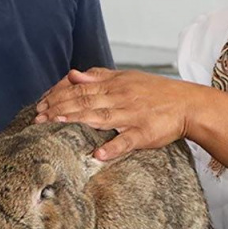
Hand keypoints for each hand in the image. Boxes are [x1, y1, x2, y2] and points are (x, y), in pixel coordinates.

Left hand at [35, 68, 195, 160]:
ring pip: (101, 117)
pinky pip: (128, 141)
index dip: (59, 94)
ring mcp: (133, 116)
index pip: (81, 88)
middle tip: (38, 117)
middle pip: (85, 101)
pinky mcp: (146, 133)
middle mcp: (121, 97)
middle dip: (59, 107)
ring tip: (56, 124)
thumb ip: (99, 77)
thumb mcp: (127, 78)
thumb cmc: (157, 92)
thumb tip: (73, 74)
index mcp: (115, 84)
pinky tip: (98, 154)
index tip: (41, 103)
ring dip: (77, 120)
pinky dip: (113, 148)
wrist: (189, 104)